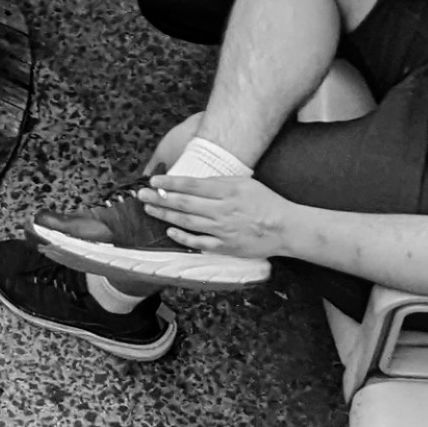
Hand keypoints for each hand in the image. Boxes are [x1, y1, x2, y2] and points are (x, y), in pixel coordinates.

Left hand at [135, 160, 280, 255]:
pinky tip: (170, 231)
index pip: (191, 185)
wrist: (285, 228)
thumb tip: (193, 183)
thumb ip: (219, 183)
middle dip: (159, 198)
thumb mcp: (244, 183)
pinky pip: (199, 243)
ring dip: (165, 216)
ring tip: (150, 210)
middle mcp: (222, 210)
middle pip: (184, 203)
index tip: (154, 180)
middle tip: (142, 194)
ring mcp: (223, 230)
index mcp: (227, 190)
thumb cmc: (266, 202)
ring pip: (187, 222)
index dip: (170, 183)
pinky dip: (183, 237)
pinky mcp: (225, 246)